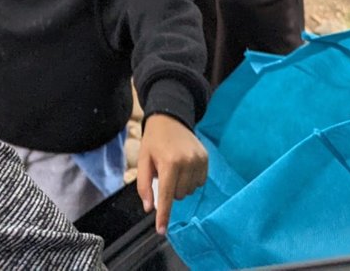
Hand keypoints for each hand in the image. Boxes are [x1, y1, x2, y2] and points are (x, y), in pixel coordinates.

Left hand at [137, 114, 207, 233]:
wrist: (170, 118)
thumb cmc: (153, 142)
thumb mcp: (143, 161)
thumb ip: (144, 185)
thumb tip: (149, 208)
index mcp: (169, 163)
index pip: (166, 195)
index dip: (164, 215)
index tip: (161, 230)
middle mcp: (187, 162)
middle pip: (179, 195)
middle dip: (170, 190)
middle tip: (164, 172)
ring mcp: (199, 160)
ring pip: (190, 191)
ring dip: (181, 186)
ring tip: (174, 168)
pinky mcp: (206, 159)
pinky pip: (199, 183)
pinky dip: (191, 180)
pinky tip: (184, 168)